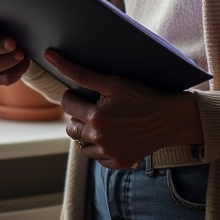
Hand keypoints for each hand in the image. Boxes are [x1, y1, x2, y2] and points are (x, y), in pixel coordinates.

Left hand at [46, 49, 202, 169]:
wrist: (169, 119)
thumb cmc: (142, 96)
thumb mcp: (112, 82)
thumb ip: (80, 72)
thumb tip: (50, 56)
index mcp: (96, 118)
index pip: (67, 103)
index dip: (74, 95)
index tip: (86, 94)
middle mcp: (100, 139)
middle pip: (71, 127)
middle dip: (79, 115)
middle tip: (95, 107)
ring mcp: (109, 154)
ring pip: (82, 145)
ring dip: (88, 133)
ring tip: (104, 121)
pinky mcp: (119, 163)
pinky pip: (98, 158)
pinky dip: (101, 147)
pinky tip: (113, 135)